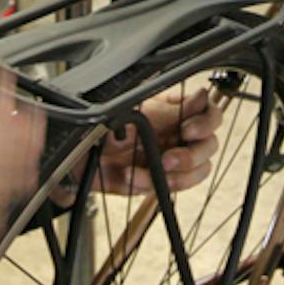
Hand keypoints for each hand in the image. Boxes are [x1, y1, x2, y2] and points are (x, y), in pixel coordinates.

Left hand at [55, 84, 221, 201]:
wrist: (74, 156)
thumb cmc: (99, 126)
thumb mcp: (136, 114)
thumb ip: (171, 110)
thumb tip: (202, 97)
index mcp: (174, 110)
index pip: (210, 112)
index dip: (206, 122)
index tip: (189, 130)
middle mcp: (176, 133)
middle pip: (209, 145)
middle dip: (192, 155)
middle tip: (170, 157)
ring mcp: (169, 158)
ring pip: (198, 171)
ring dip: (176, 174)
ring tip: (153, 169)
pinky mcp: (158, 181)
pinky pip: (170, 187)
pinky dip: (152, 184)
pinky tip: (134, 176)